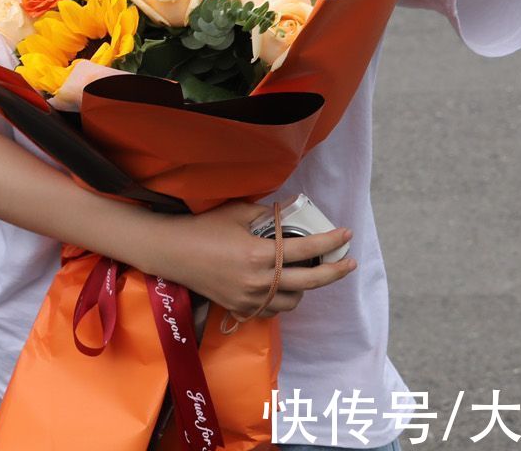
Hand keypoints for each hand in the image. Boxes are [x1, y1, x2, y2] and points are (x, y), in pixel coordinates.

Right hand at [148, 200, 355, 319]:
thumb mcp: (237, 214)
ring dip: (305, 288)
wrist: (171, 252)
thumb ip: (268, 215)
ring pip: (293, 300)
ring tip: (306, 273)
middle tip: (349, 263)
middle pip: (309, 281)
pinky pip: (272, 310)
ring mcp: (250, 297)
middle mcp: (259, 280)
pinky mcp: (239, 307)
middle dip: (334, 271)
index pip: (306, 249)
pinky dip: (281, 300)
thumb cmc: (203, 228)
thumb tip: (293, 210)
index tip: (346, 234)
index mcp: (259, 253)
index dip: (330, 241)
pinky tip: (281, 287)